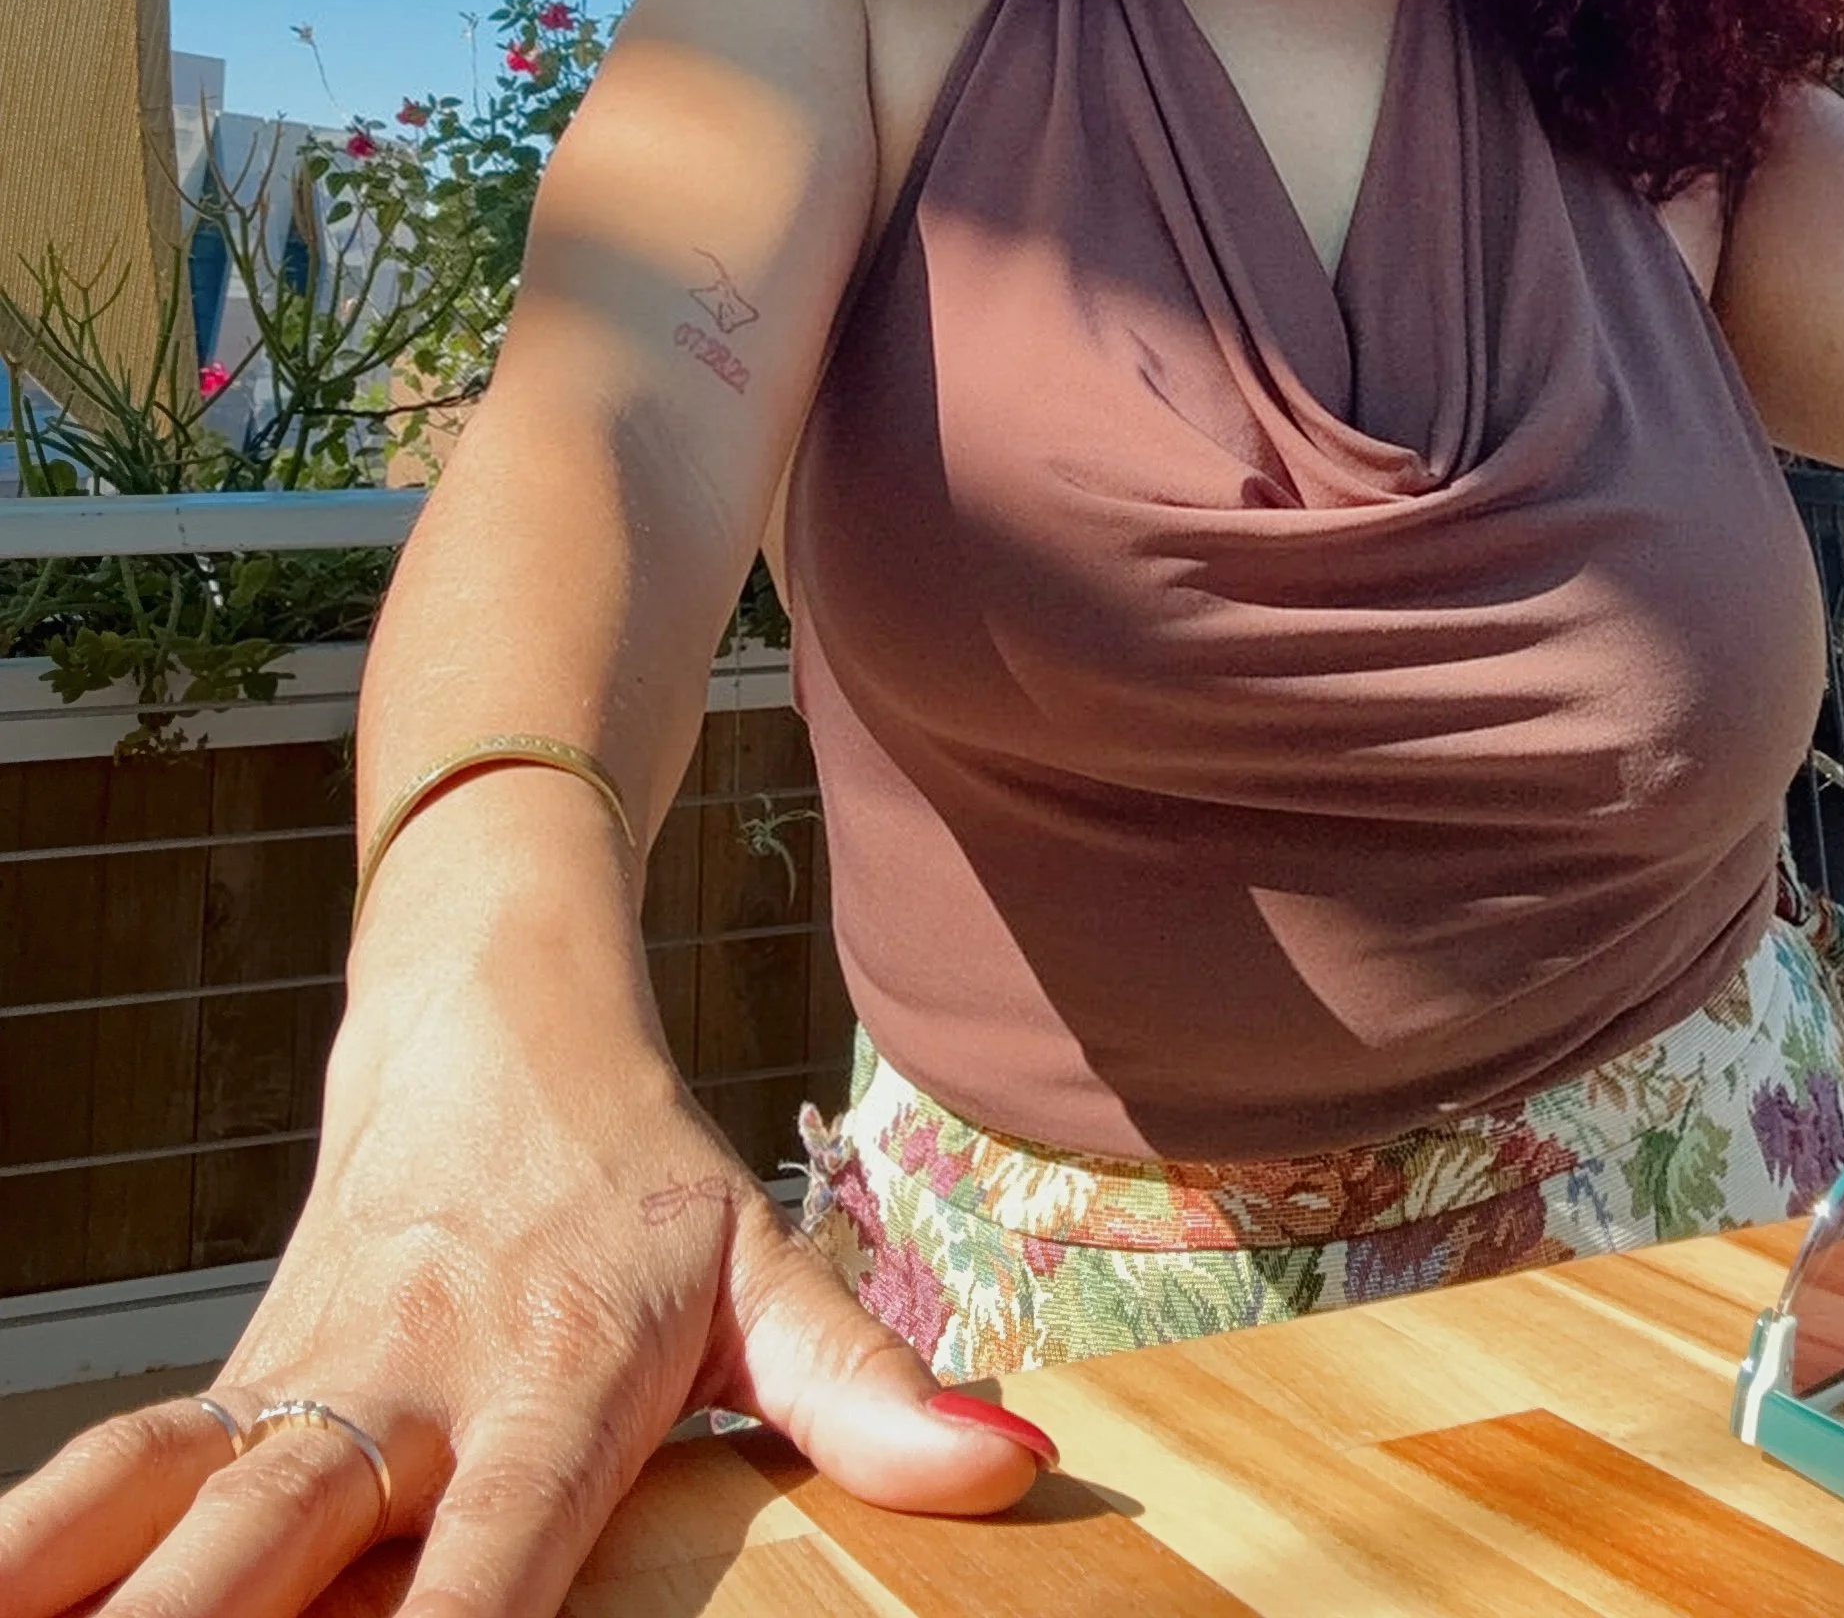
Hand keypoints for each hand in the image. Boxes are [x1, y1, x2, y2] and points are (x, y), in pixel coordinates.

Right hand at [0, 958, 1052, 1617]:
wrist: (490, 1018)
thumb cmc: (637, 1177)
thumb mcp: (764, 1262)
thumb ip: (866, 1383)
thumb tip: (1008, 1466)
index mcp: (546, 1380)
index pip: (494, 1568)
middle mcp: (401, 1391)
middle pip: (279, 1547)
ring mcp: (294, 1387)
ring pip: (154, 1498)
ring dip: (89, 1589)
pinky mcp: (224, 1390)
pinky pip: (104, 1474)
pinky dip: (37, 1545)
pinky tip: (1, 1599)